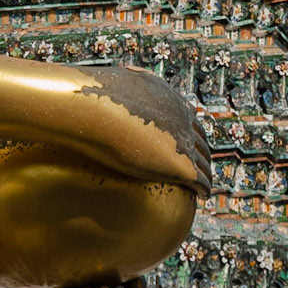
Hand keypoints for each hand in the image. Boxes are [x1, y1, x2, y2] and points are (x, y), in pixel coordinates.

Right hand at [67, 65, 211, 193]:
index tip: (183, 143)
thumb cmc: (83, 100)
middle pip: (198, 136)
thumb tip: (83, 97)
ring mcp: (183, 138)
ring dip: (204, 171)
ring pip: (203, 159)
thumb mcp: (99, 91)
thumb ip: (104, 94)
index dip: (185, 130)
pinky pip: (200, 179)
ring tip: (202, 185)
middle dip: (199, 150)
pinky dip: (203, 188)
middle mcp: (179, 113)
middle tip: (197, 166)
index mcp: (162, 94)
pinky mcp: (182, 163)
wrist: (88, 109)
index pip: (183, 114)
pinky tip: (200, 196)